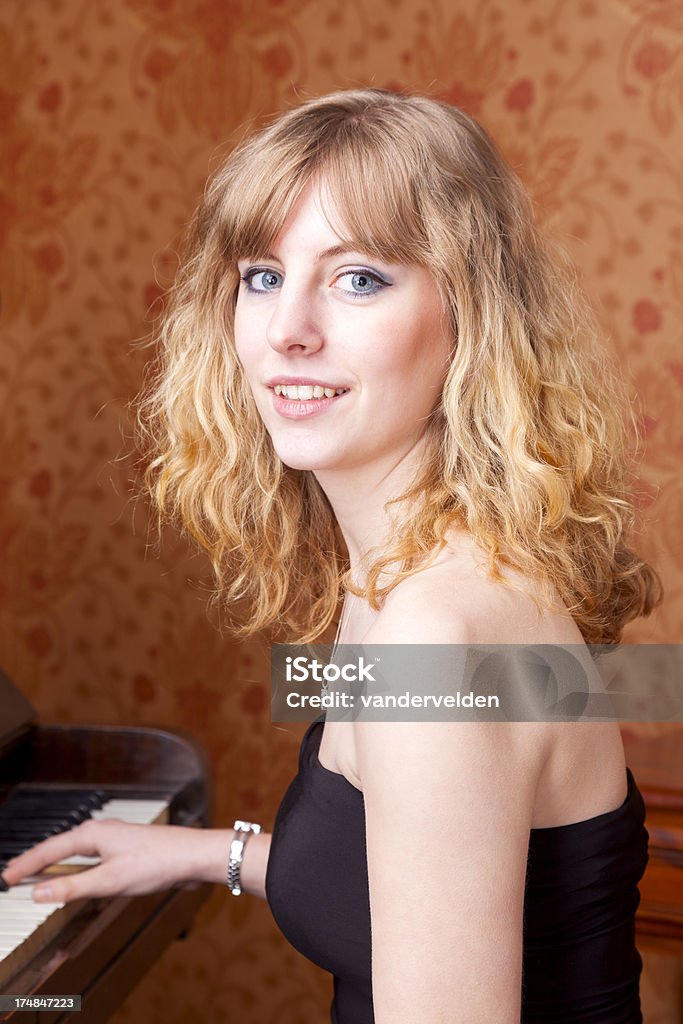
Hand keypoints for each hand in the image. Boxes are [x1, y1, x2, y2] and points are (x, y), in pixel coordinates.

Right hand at [0, 820, 204, 903]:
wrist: (191, 856)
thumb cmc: (156, 863)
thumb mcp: (109, 881)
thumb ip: (72, 889)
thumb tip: (38, 893)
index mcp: (92, 834)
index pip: (48, 851)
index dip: (25, 865)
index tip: (5, 877)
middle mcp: (100, 831)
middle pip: (58, 847)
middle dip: (35, 861)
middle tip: (13, 876)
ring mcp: (113, 839)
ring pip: (74, 852)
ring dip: (54, 864)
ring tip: (36, 876)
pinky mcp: (124, 849)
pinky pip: (89, 857)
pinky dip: (74, 867)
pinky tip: (75, 876)